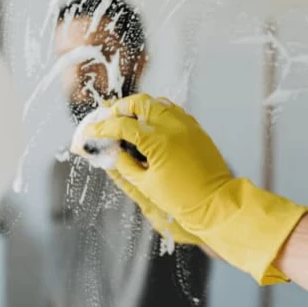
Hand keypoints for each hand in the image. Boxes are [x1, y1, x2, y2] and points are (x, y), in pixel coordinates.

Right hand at [86, 94, 307, 284]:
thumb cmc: (182, 199)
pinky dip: (159, 113)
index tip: (91, 131)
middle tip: (109, 118)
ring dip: (140, 107)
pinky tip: (151, 125)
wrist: (216, 204)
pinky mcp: (197, 129)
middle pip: (140, 102)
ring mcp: (187, 125)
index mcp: (158, 141)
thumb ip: (125, 165)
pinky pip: (174, 111)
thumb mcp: (146, 185)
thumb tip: (113, 152)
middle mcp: (173, 127)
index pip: (122, 125)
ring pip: (158, 103)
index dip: (102, 128)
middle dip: (121, 108)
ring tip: (128, 119)